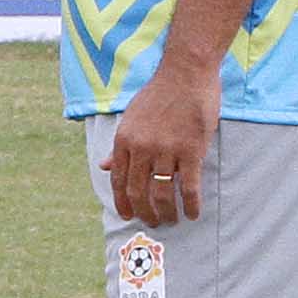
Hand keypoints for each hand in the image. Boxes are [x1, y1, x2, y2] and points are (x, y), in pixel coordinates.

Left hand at [104, 60, 213, 226]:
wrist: (184, 74)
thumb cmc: (158, 95)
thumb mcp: (131, 119)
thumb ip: (120, 146)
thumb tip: (105, 167)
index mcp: (124, 141)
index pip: (119, 181)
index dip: (123, 202)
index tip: (128, 216)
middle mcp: (141, 149)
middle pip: (138, 192)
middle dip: (144, 213)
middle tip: (152, 223)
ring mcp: (166, 151)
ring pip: (162, 193)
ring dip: (166, 213)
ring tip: (171, 221)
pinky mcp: (191, 151)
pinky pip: (189, 186)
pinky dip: (190, 204)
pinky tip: (192, 214)